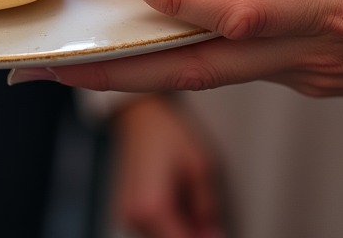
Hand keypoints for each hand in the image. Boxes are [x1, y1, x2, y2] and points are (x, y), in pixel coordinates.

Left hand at [9, 0, 342, 100]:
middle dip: (113, 74)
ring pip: (204, 73)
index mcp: (339, 15)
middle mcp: (309, 52)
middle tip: (38, 68)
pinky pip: (225, 64)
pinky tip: (146, 33)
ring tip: (67, 61)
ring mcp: (304, 66)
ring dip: (133, 70)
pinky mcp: (308, 61)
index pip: (237, 13)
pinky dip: (175, 54)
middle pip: (195, 68)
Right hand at [110, 96, 224, 237]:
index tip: (217, 232)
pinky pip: (150, 230)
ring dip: (178, 231)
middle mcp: (133, 216)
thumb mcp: (200, 166)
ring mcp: (126, 215)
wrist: (141, 117)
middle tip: (209, 223)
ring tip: (193, 209)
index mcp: (152, 207)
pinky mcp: (125, 211)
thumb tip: (212, 231)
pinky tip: (177, 207)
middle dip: (191, 235)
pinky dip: (166, 226)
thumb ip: (207, 206)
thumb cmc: (167, 134)